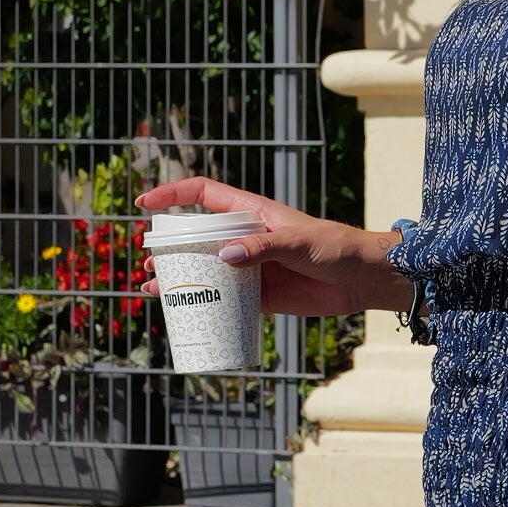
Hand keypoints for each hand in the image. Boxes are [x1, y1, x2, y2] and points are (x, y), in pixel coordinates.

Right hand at [133, 180, 411, 319]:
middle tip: (147, 259)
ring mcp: (251, 266)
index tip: (145, 205)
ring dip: (180, 276)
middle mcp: (246, 237)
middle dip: (169, 245)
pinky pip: (225, 299)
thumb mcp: (298, 242)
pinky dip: (204, 304)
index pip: (203, 195)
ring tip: (154, 286)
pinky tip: (186, 312)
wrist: (362, 279)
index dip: (172, 195)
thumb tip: (225, 257)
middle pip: (197, 235)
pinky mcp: (261, 294)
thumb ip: (262, 248)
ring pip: (206, 268)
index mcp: (252, 213)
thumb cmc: (334, 248)